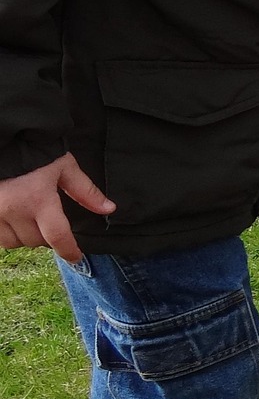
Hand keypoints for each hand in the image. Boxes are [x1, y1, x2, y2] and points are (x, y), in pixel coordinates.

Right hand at [0, 154, 114, 264]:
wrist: (3, 141)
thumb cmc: (34, 152)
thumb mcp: (64, 167)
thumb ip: (85, 191)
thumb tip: (108, 209)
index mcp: (38, 200)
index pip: (57, 236)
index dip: (69, 251)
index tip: (77, 257)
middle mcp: (14, 211)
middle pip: (37, 241)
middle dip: (48, 237)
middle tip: (51, 221)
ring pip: (15, 242)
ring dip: (27, 237)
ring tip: (32, 219)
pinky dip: (9, 234)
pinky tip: (15, 220)